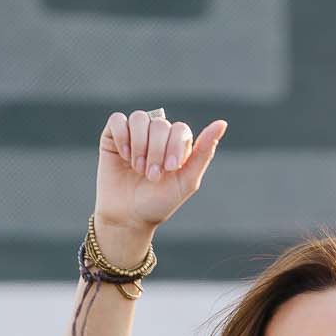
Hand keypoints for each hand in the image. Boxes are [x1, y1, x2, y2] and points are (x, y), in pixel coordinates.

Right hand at [95, 107, 225, 236]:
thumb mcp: (187, 181)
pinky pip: (118, 119)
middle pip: (160, 124)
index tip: (170, 169)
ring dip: (140, 146)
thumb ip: (204, 152)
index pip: (179, 129)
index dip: (174, 146)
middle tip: (151, 176)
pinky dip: (122, 136)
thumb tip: (222, 123)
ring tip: (138, 168)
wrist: (128, 217)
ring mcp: (135, 134)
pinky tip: (124, 156)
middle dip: (156, 152)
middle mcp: (156, 135)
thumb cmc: (158, 202)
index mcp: (176, 144)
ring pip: (140, 118)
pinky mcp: (112, 136)